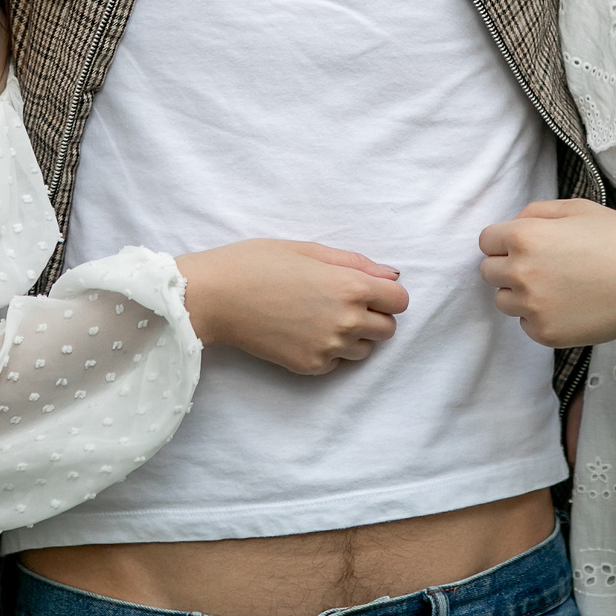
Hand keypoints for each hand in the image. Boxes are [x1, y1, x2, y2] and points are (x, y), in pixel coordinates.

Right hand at [176, 240, 407, 374]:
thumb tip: (391, 275)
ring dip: (354, 336)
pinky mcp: (309, 366)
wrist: (215, 296)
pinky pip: (336, 363)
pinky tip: (303, 332)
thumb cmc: (257, 262)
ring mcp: (328, 347)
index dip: (387, 294)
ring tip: (321, 317)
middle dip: (374, 315)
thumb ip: (355, 263)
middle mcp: (346, 320)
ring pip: (364, 350)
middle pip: (388, 329)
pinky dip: (328, 351)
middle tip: (343, 303)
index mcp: (350, 285)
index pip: (400, 300)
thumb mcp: (309, 249)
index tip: (368, 290)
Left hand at [479, 198, 615, 347]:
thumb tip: (513, 224)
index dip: (505, 241)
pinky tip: (570, 305)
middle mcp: (521, 272)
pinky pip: (526, 325)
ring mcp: (531, 307)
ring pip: (504, 301)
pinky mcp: (545, 334)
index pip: (486, 241)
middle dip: (509, 267)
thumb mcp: (577, 208)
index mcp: (525, 236)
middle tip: (544, 266)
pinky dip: (541, 317)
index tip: (524, 246)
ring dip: (521, 294)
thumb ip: (537, 212)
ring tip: (558, 287)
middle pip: (489, 273)